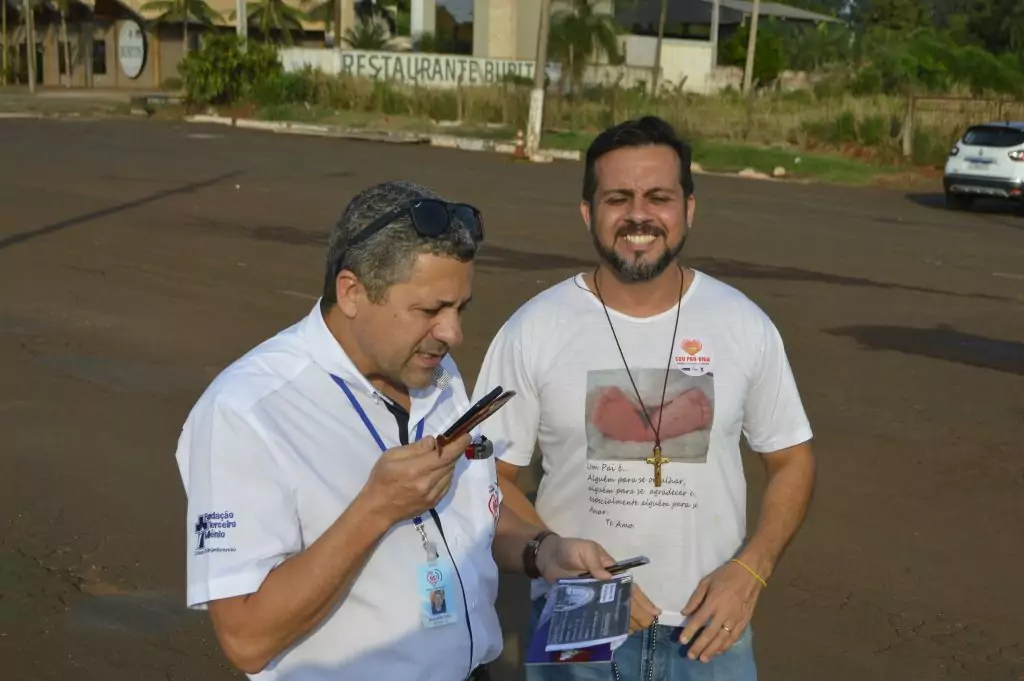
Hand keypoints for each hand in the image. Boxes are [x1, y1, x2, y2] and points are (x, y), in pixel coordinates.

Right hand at [361, 433, 471, 525]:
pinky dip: (445, 475)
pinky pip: (447, 485)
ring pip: (450, 474)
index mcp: (415, 469)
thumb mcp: (391, 456)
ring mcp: (432, 495)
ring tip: (439, 458)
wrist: (378, 509)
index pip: (444, 455)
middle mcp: (427, 483)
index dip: (458, 445)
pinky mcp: (434, 503)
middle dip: (454, 451)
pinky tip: (436, 472)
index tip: (466, 436)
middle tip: (452, 443)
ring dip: (448, 463)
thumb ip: (415, 448)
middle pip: (450, 463)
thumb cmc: (381, 479)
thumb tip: (434, 441)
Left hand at [535, 538, 659, 632]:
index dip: (642, 599)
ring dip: (626, 620)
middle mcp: (606, 586)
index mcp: (611, 572)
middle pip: (626, 601)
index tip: (654, 612)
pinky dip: (607, 624)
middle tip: (646, 626)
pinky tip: (615, 634)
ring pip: (614, 610)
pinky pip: (598, 615)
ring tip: (636, 632)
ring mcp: (595, 597)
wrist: (547, 557)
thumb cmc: (569, 550)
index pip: (630, 587)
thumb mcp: (585, 549)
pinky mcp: (584, 603)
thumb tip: (607, 578)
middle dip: (638, 613)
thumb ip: (595, 562)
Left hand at [677, 560, 763, 662]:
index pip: (699, 620)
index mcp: (713, 602)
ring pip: (722, 639)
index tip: (682, 641)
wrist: (750, 573)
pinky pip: (734, 637)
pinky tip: (719, 651)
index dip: (689, 632)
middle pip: (710, 634)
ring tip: (703, 659)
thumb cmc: (726, 575)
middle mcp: (724, 613)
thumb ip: (695, 598)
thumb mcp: (706, 581)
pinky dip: (726, 646)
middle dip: (699, 646)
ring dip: (712, 650)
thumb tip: (685, 613)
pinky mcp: (744, 621)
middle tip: (690, 656)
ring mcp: (735, 618)